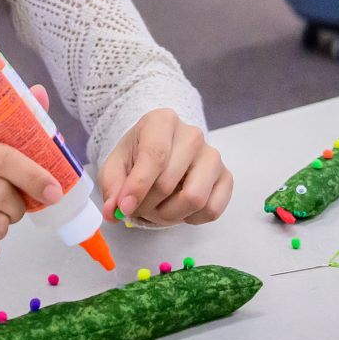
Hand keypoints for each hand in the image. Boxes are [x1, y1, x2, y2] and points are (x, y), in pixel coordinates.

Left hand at [97, 109, 231, 225]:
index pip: (155, 155)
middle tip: (137, 207)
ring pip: (195, 198)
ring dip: (170, 214)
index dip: (138, 186)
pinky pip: (212, 209)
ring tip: (158, 208)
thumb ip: (112, 186)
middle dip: (147, 205)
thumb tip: (114, 210)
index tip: (124, 208)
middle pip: (168, 183)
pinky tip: (179, 207)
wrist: (162, 154)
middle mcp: (193, 134)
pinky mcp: (226, 177)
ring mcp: (213, 156)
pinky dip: (191, 218)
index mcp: (163, 121)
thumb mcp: (116, 166)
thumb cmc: (137, 157)